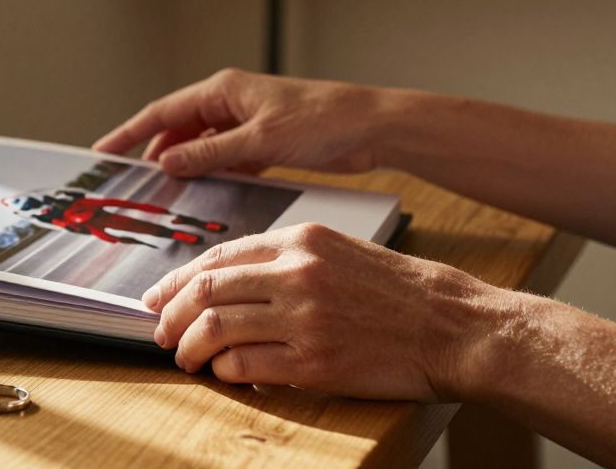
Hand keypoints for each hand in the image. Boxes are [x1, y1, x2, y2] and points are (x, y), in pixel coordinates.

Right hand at [93, 69, 388, 177]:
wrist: (372, 127)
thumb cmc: (322, 121)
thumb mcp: (260, 141)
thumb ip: (210, 154)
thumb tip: (167, 163)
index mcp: (224, 90)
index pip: (163, 112)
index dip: (130, 132)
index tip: (103, 151)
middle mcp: (231, 102)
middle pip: (178, 129)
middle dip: (154, 153)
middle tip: (130, 181)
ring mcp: (247, 123)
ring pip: (201, 146)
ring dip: (184, 166)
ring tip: (163, 192)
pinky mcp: (264, 143)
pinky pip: (225, 159)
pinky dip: (212, 174)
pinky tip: (203, 194)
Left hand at [145, 222, 505, 401]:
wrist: (456, 327)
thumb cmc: (401, 292)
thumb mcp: (339, 252)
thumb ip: (284, 260)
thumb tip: (228, 281)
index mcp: (300, 241)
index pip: (216, 257)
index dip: (177, 280)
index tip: (159, 296)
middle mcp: (296, 273)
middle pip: (205, 290)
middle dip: (170, 313)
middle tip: (159, 330)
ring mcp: (304, 318)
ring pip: (214, 328)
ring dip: (188, 347)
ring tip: (185, 357)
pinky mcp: (314, 361)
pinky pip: (244, 365)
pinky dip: (224, 371)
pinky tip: (223, 373)